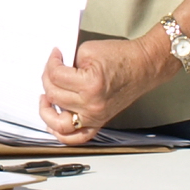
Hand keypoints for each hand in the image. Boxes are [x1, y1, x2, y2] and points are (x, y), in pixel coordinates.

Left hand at [38, 35, 169, 141]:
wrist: (144, 66)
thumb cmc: (122, 57)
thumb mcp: (88, 51)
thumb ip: (67, 63)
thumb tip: (54, 71)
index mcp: (90, 84)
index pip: (56, 76)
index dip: (52, 62)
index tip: (55, 56)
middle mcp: (92, 105)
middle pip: (54, 96)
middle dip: (48, 79)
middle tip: (51, 69)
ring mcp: (96, 116)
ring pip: (59, 123)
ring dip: (46, 111)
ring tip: (45, 99)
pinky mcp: (99, 122)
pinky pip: (77, 138)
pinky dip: (61, 134)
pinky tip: (52, 122)